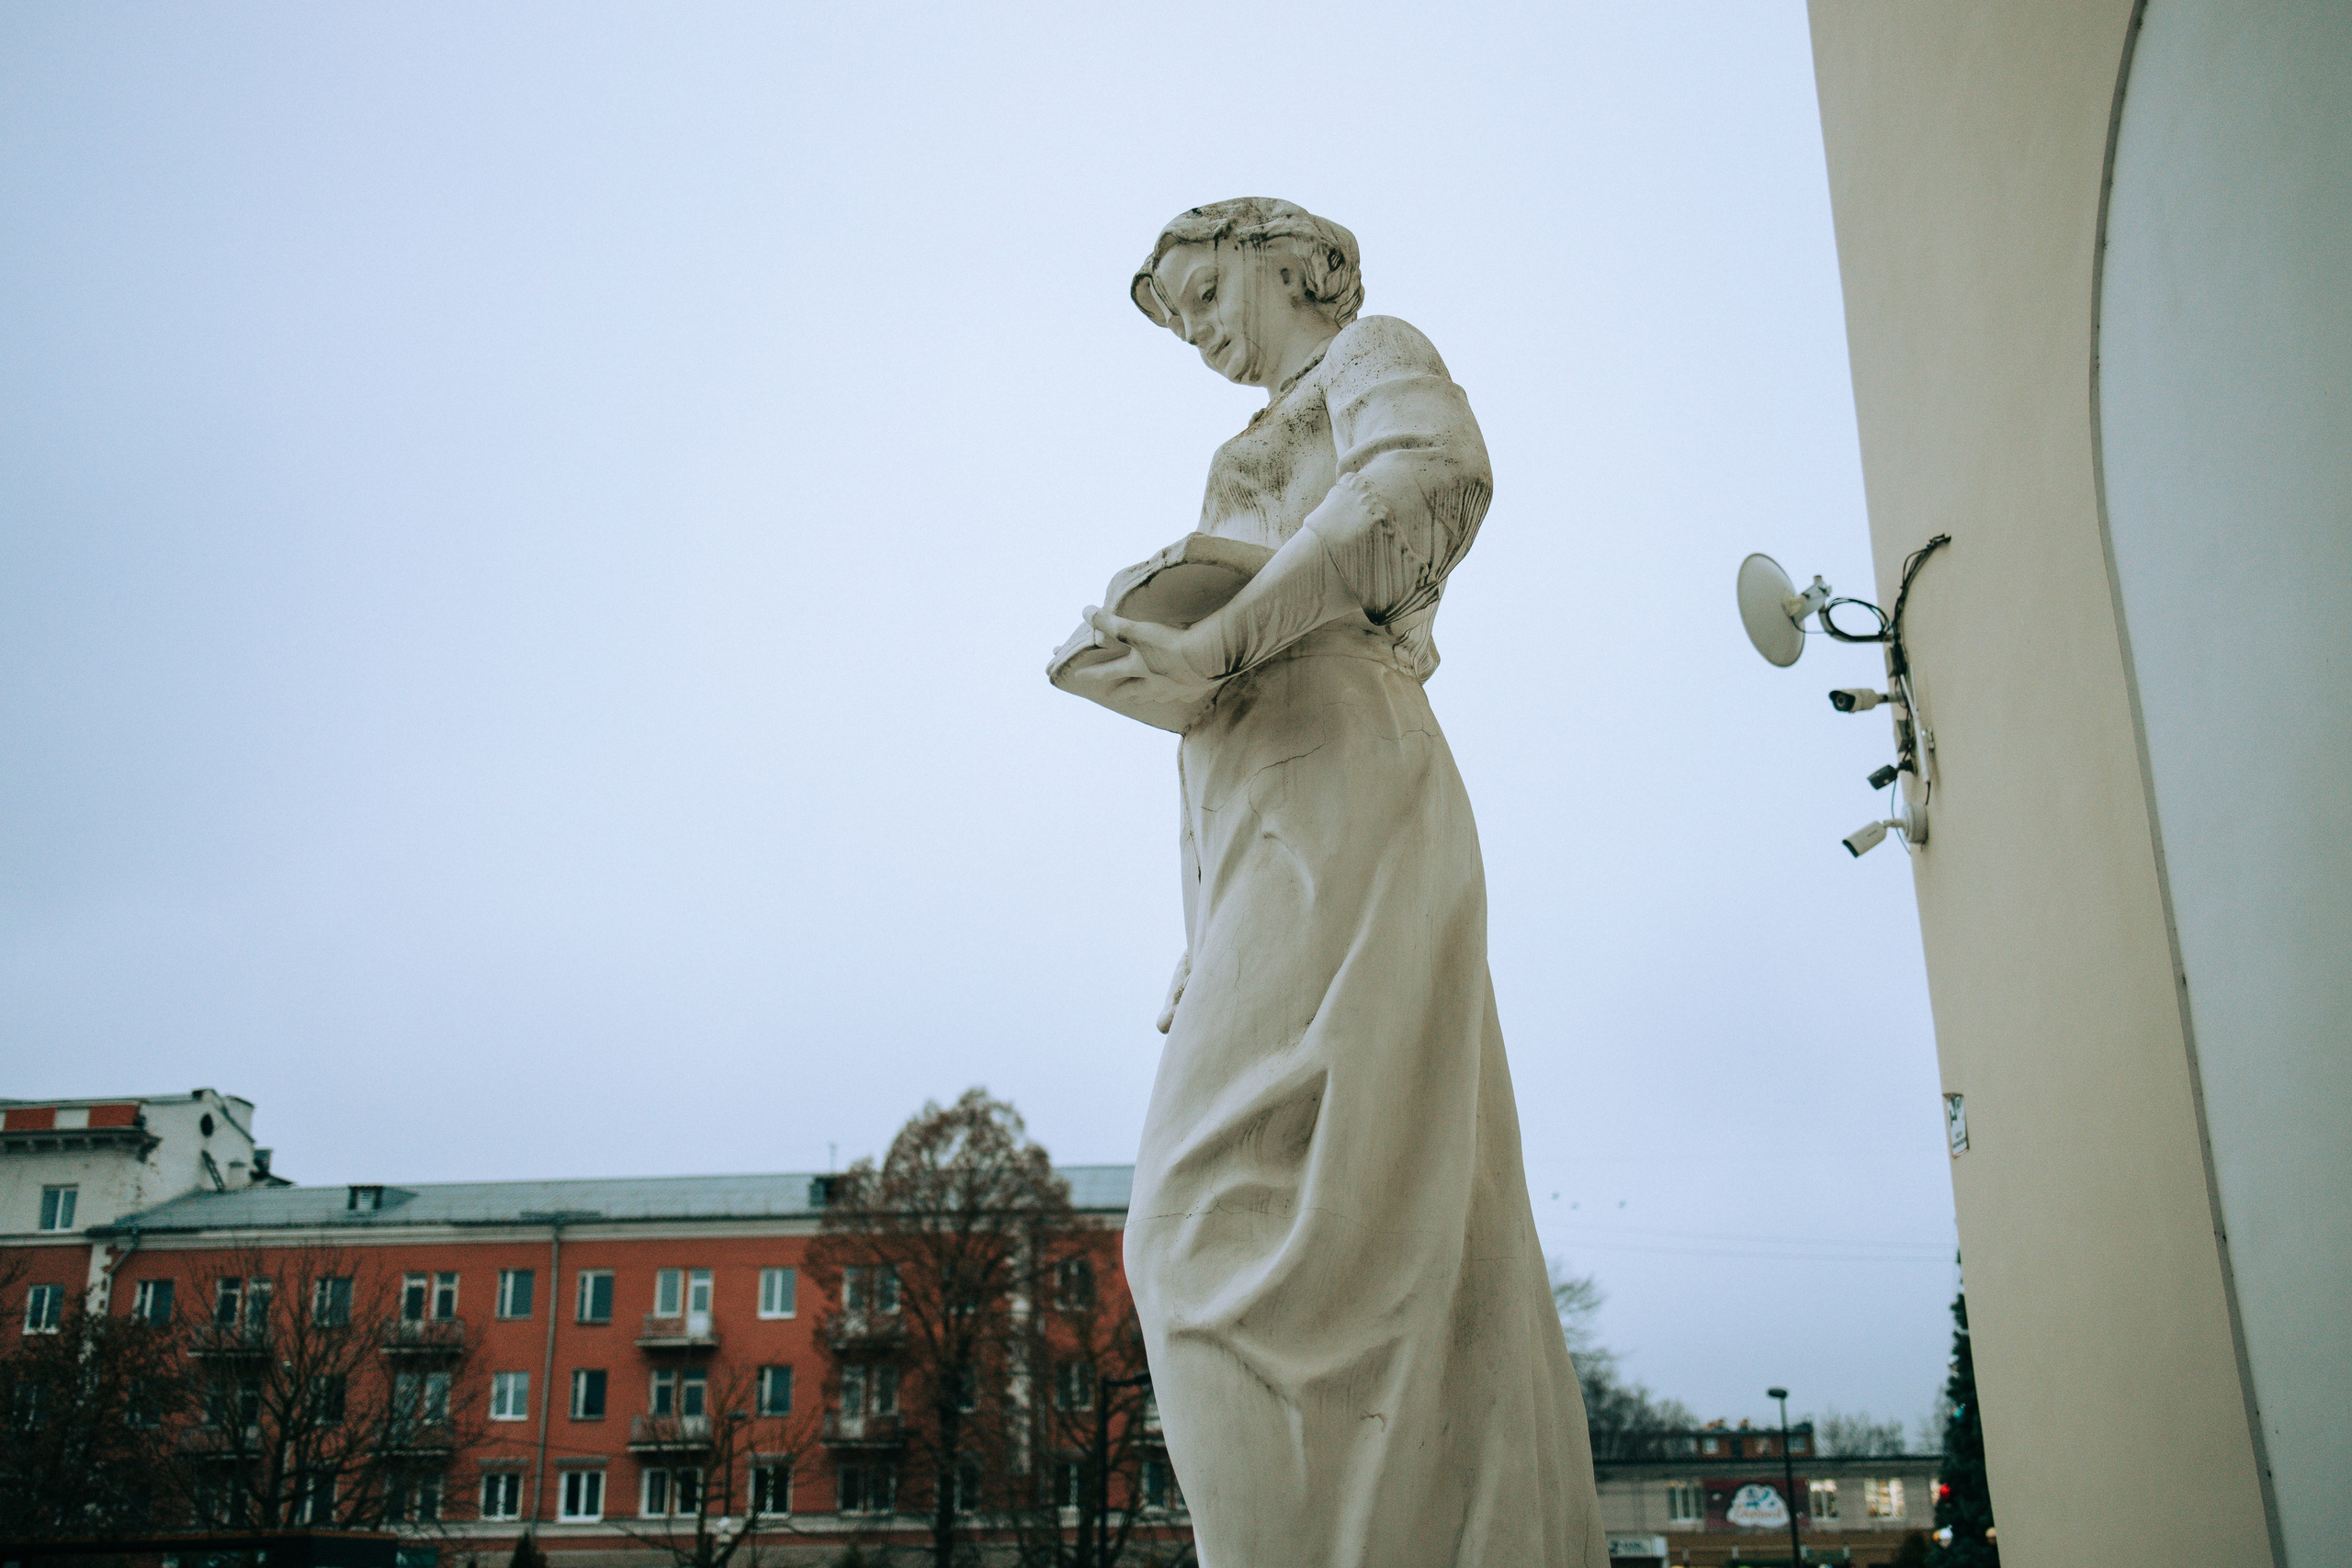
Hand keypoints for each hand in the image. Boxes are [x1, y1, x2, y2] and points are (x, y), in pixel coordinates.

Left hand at [1061, 605, 1220, 711]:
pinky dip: (1180, 694)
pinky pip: (1184, 695)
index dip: (1092, 673)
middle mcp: (1153, 684)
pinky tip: (1183, 693)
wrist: (1207, 656)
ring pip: (1157, 696)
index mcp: (1137, 669)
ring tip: (1146, 697)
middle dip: (1122, 692)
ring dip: (1148, 696)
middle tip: (1112, 696)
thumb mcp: (1136, 629)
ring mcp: (1174, 690)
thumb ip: (1110, 622)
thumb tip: (1085, 611)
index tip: (1078, 676)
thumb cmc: (1170, 643)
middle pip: (1132, 691)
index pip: (1108, 672)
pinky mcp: (1194, 689)